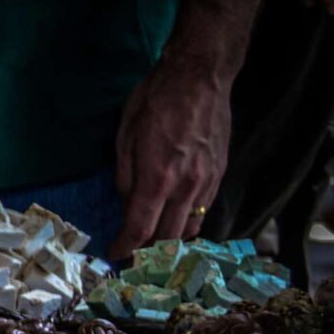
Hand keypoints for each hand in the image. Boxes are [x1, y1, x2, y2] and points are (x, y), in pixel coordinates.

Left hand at [113, 50, 233, 255]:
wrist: (200, 77)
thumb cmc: (156, 101)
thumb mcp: (125, 138)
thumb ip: (126, 178)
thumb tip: (126, 206)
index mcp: (158, 178)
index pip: (141, 228)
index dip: (125, 248)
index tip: (114, 254)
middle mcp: (187, 186)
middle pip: (168, 237)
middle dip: (147, 252)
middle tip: (131, 255)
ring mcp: (208, 181)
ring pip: (191, 227)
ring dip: (171, 240)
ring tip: (152, 243)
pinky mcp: (220, 174)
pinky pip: (204, 209)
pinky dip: (188, 221)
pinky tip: (174, 219)